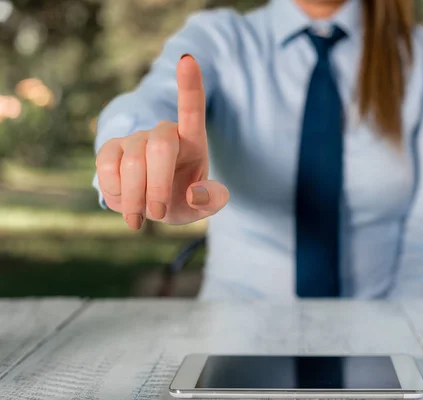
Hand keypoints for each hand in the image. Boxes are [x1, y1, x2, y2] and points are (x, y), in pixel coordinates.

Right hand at [95, 55, 228, 228]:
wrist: (151, 206)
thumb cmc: (182, 199)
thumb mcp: (202, 207)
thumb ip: (209, 201)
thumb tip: (195, 193)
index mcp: (192, 141)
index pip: (192, 109)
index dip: (189, 85)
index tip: (187, 59)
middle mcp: (163, 133)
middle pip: (160, 145)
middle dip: (159, 184)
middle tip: (159, 213)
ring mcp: (135, 138)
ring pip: (133, 162)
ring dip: (136, 197)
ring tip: (141, 220)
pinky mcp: (111, 149)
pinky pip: (107, 166)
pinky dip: (116, 192)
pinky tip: (124, 204)